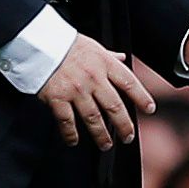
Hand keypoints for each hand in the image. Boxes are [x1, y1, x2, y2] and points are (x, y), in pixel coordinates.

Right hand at [40, 33, 156, 149]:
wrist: (39, 43)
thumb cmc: (66, 44)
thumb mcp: (93, 46)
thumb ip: (109, 56)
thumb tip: (122, 57)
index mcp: (105, 64)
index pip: (130, 83)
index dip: (142, 98)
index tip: (149, 109)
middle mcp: (94, 78)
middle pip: (115, 107)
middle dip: (124, 125)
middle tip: (127, 137)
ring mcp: (75, 90)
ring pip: (93, 118)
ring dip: (101, 135)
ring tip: (105, 145)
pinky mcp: (57, 98)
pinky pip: (67, 121)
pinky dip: (71, 134)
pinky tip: (74, 141)